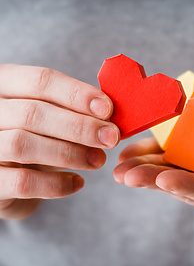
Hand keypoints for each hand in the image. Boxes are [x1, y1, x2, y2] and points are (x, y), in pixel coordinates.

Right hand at [0, 64, 119, 219]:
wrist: (6, 177)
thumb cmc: (35, 138)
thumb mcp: (50, 117)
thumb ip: (72, 111)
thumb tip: (111, 116)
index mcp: (4, 84)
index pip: (40, 81)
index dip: (77, 94)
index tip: (108, 109)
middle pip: (33, 113)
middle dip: (79, 126)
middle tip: (111, 138)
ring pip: (24, 144)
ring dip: (70, 153)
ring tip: (98, 160)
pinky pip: (22, 182)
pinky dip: (56, 184)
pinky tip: (77, 183)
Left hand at [113, 126, 193, 220]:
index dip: (192, 188)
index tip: (166, 180)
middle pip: (187, 186)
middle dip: (156, 181)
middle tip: (126, 175)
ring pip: (175, 171)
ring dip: (147, 168)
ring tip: (121, 165)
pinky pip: (175, 153)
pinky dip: (153, 150)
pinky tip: (131, 149)